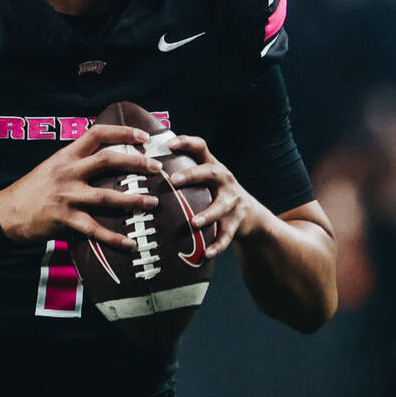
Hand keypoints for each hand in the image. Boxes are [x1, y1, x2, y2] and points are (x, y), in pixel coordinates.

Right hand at [0, 125, 161, 248]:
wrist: (6, 212)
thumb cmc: (32, 189)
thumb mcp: (52, 166)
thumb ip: (76, 161)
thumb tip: (105, 157)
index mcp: (66, 155)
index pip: (97, 134)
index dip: (123, 132)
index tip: (144, 138)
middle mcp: (67, 171)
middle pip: (107, 160)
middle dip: (136, 163)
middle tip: (158, 169)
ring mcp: (66, 195)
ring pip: (106, 195)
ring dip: (132, 200)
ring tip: (152, 204)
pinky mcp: (64, 219)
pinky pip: (94, 229)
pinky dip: (114, 238)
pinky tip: (130, 244)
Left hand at [166, 134, 261, 257]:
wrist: (250, 215)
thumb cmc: (215, 194)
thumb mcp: (204, 180)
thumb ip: (183, 172)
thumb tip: (145, 165)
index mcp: (213, 166)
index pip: (201, 147)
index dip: (186, 143)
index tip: (168, 144)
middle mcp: (224, 180)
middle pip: (211, 172)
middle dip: (192, 175)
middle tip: (173, 180)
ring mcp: (233, 201)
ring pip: (220, 207)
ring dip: (207, 214)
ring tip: (193, 223)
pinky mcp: (236, 222)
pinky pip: (226, 235)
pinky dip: (217, 245)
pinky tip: (206, 253)